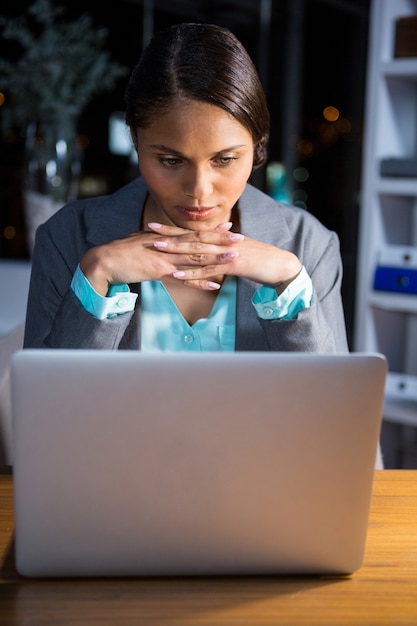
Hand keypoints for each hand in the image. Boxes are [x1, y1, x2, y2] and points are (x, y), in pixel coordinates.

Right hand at [79, 221, 240, 295]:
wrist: (105, 260)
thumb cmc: (121, 252)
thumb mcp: (141, 241)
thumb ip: (157, 240)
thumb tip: (165, 239)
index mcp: (165, 237)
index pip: (192, 232)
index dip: (211, 230)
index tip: (228, 226)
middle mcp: (168, 245)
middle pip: (199, 242)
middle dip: (221, 240)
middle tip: (240, 238)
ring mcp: (165, 258)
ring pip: (196, 258)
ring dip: (217, 258)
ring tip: (234, 258)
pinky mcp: (160, 272)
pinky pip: (185, 279)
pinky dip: (201, 282)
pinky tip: (215, 284)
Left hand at [147, 222, 302, 292]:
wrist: (281, 265)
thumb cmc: (259, 261)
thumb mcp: (237, 254)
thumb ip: (221, 253)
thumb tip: (207, 256)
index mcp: (221, 238)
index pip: (193, 231)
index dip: (173, 229)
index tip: (154, 226)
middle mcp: (222, 242)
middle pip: (191, 237)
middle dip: (170, 234)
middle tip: (149, 231)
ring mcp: (227, 253)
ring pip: (197, 250)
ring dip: (176, 250)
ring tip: (157, 248)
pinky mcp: (233, 265)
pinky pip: (209, 269)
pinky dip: (193, 272)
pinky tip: (178, 274)